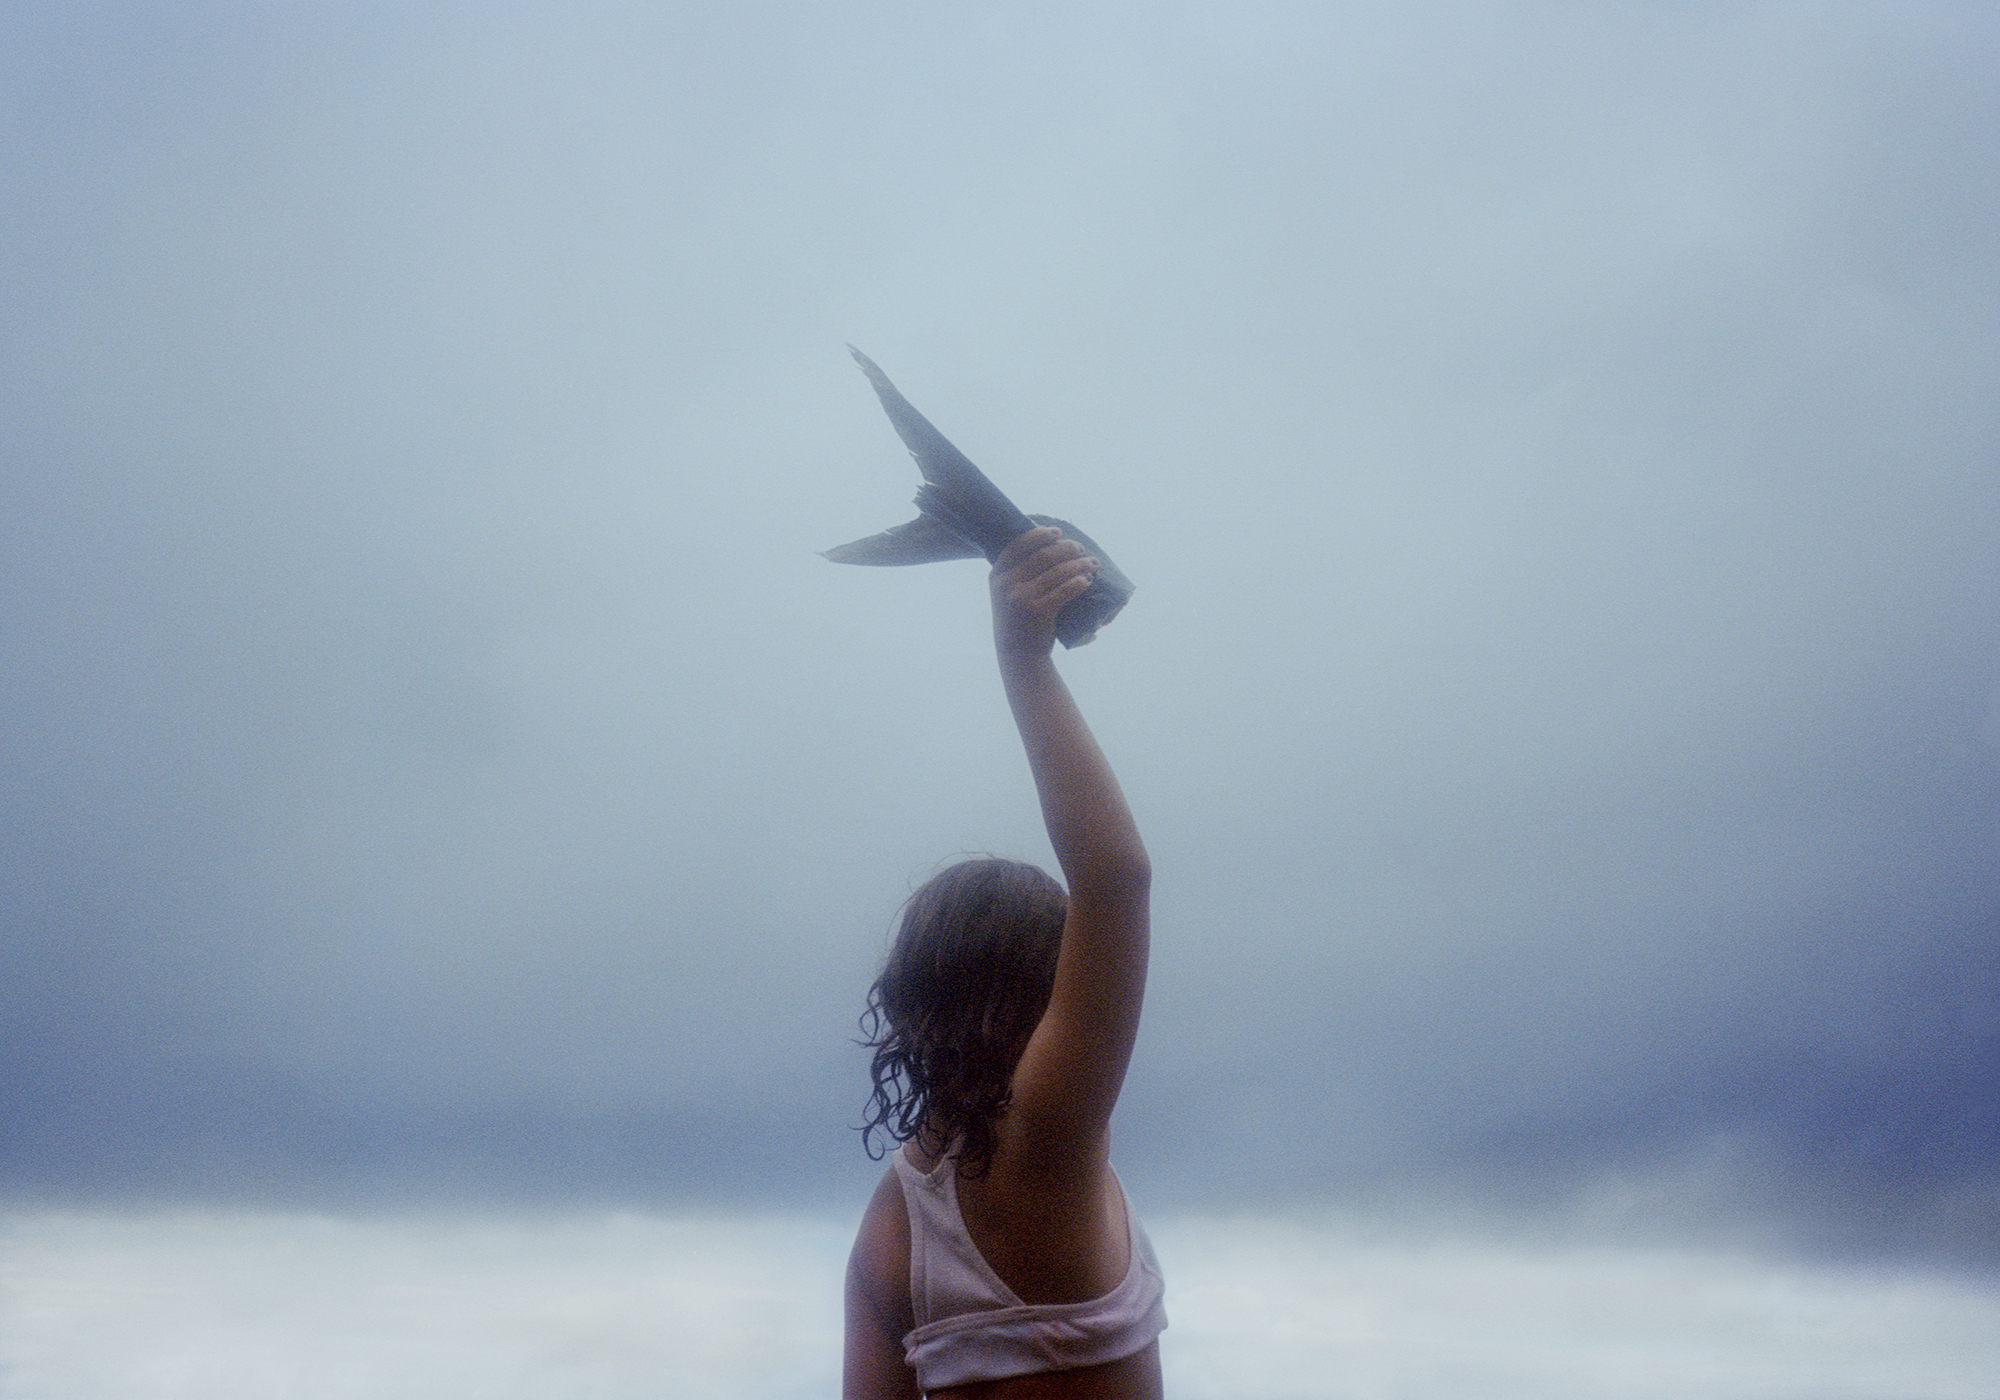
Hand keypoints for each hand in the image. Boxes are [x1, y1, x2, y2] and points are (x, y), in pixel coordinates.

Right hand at [991, 525, 1098, 657]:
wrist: (1018, 656)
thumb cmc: (1018, 620)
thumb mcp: (1007, 594)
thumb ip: (1018, 572)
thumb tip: (1048, 544)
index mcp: (997, 575)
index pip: (1019, 544)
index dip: (1040, 534)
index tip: (1059, 532)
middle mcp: (1006, 585)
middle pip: (1043, 556)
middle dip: (1067, 548)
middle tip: (1082, 549)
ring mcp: (1021, 598)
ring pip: (1057, 572)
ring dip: (1079, 564)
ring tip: (1092, 564)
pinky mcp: (1038, 612)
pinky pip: (1064, 590)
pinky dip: (1079, 582)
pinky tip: (1087, 580)